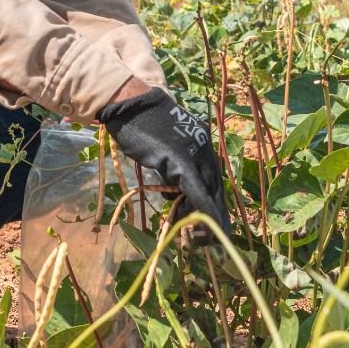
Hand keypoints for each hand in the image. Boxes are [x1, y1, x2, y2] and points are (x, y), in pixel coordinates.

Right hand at [99, 88, 231, 240]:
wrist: (132, 106)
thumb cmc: (144, 128)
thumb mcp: (167, 152)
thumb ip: (177, 170)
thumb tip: (179, 197)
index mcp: (204, 147)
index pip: (213, 183)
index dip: (213, 207)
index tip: (212, 227)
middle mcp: (206, 151)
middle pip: (216, 192)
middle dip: (214, 219)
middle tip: (206, 241)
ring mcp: (196, 155)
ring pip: (208, 195)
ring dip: (200, 220)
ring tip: (190, 237)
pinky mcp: (181, 162)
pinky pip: (196, 192)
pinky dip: (202, 210)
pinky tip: (202, 225)